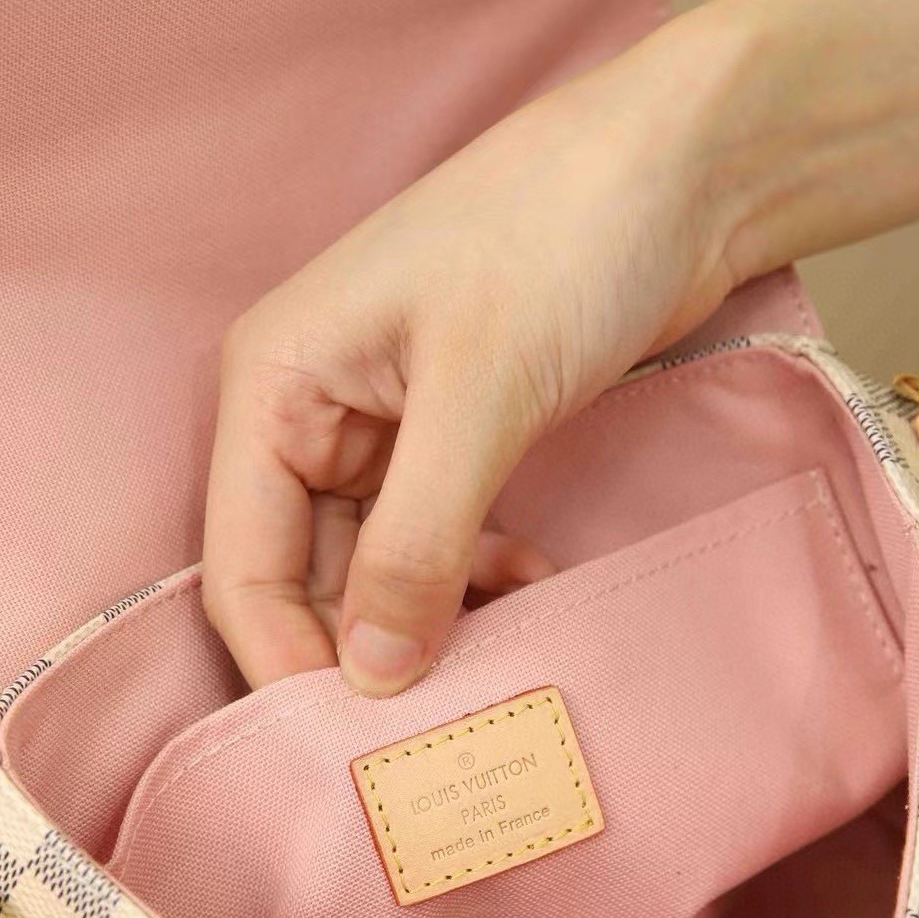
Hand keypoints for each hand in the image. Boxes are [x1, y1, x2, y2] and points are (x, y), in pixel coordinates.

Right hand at [201, 15, 746, 693]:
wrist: (678, 173)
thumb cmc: (559, 240)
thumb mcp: (479, 397)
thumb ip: (416, 544)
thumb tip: (372, 678)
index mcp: (272, 387)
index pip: (240, 566)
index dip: (288, 663)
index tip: (357, 745)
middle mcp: (307, 415)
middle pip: (300, 579)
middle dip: (362, 654)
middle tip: (437, 728)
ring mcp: (377, 432)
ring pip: (371, 571)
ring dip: (427, 620)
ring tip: (496, 654)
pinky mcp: (445, 443)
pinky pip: (432, 545)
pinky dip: (472, 578)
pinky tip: (527, 586)